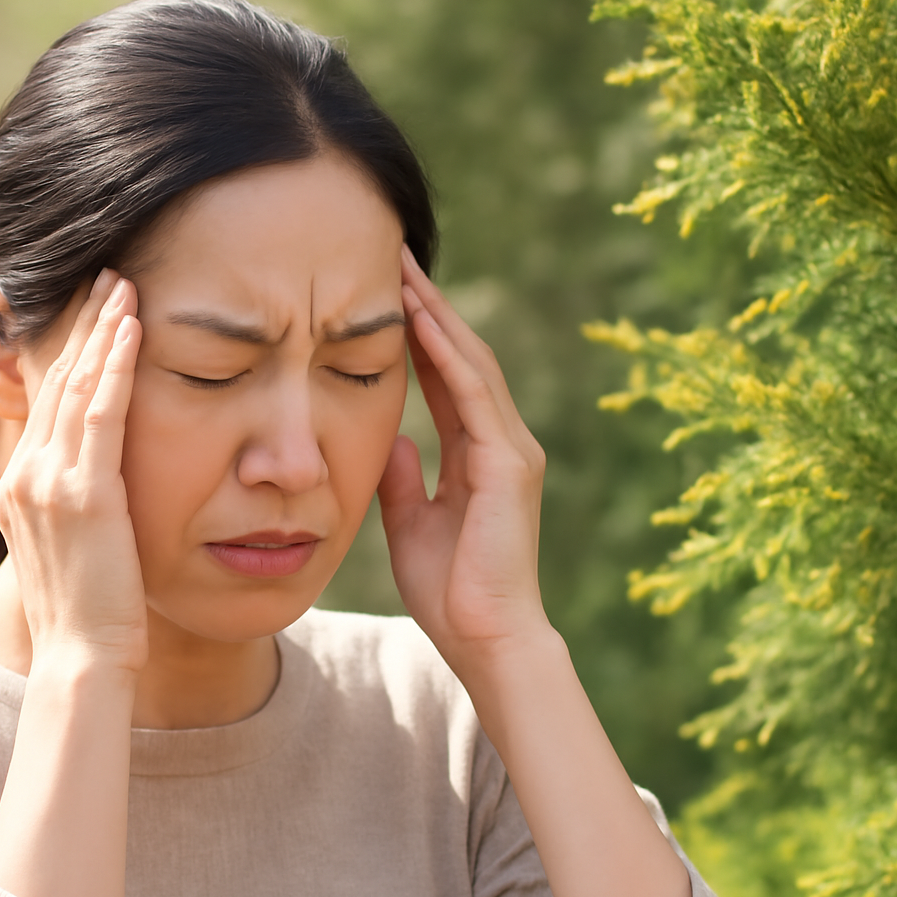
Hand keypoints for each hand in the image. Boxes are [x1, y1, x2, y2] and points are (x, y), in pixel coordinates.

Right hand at [0, 269, 146, 674]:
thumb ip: (83, 499)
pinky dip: (115, 367)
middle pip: (57, 381)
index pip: (49, 400)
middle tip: (107, 279)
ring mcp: (51, 481)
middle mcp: (28, 474)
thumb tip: (106, 477)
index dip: (72, 351)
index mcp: (25, 484)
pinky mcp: (85, 493)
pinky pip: (102, 414)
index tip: (94, 313)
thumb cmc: (93, 606)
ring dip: (101, 332)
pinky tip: (132, 329)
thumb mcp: (78, 542)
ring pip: (77, 386)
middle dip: (84, 327)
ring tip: (122, 287)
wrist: (84, 655)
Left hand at [378, 246, 550, 679]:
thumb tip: (392, 439)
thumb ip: (405, 478)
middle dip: (428, 307)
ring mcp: (511, 450)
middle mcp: (501, 442)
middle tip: (394, 257)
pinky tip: (421, 317)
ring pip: (472, 364)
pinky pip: (473, 395)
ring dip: (437, 314)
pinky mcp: (509, 464)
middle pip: (461, 358)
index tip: (385, 295)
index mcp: (478, 456)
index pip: (446, 380)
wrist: (486, 640)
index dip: (417, 335)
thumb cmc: (452, 592)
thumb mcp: (412, 523)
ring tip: (403, 267)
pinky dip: (447, 353)